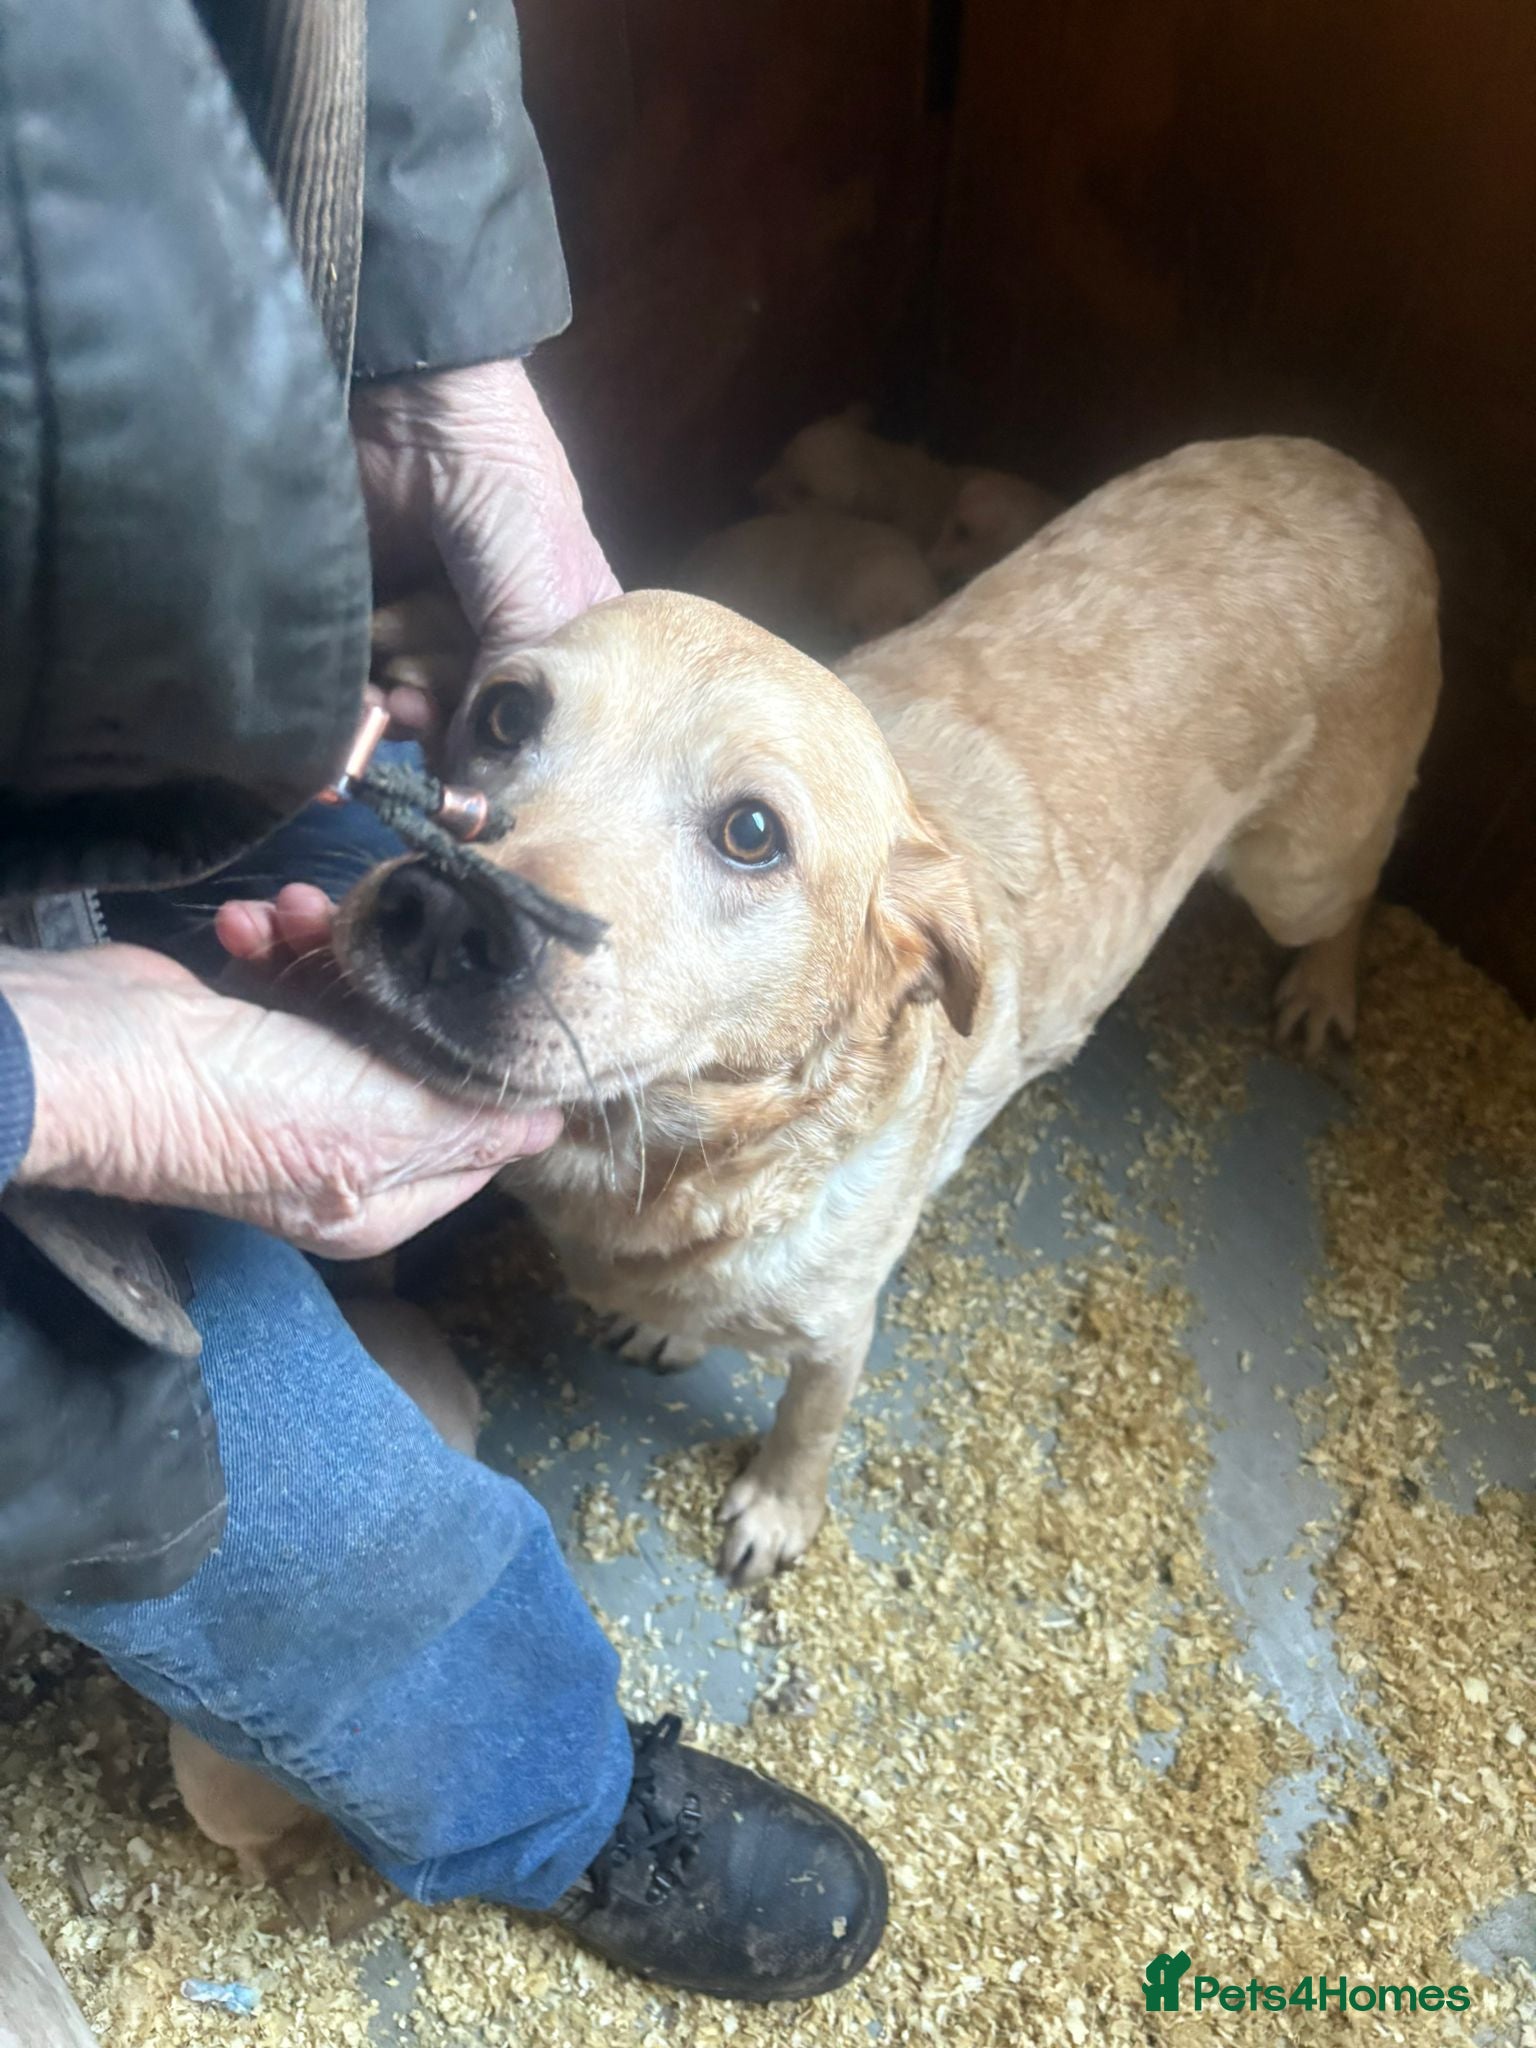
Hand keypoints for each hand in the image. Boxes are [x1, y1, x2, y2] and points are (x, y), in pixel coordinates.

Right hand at [3, 904, 558, 1258]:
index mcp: (382, 1199)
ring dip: (328, 949)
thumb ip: (475, 1124)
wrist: (112, 1057)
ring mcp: (287, 1091)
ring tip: (300, 918)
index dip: (493, 1083)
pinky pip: (284, 979)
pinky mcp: (241, 1031)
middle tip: (391, 943)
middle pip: (414, 1064)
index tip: (506, 1015)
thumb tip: (551, 1128)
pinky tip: (256, 925)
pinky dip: (274, 944)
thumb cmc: (259, 1105)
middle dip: (402, 996)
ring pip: (349, 1007)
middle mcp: (340, 1151)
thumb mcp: (392, 1125)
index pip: (476, 1147)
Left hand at [352, 358, 618, 735]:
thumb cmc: (502, 482)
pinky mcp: (375, 629)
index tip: (489, 741)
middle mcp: (503, 646)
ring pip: (422, 716)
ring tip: (395, 668)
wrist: (408, 402)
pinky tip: (366, 690)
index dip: (517, 741)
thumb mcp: (543, 580)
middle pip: (481, 725)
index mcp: (566, 637)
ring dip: (403, 703)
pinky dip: (363, 700)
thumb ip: (522, 673)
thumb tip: (485, 765)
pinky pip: (369, 693)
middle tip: (425, 696)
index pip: (553, 724)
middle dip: (450, 717)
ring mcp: (435, 639)